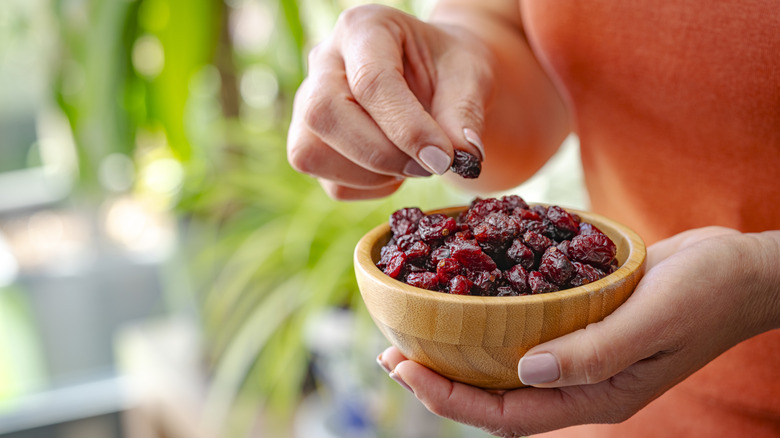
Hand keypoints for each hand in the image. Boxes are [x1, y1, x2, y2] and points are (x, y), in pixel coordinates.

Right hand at [287, 4, 492, 199]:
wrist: (439, 79)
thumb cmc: (450, 69)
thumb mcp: (470, 76)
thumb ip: (464, 113)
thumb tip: (463, 157)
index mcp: (363, 28)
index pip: (370, 80)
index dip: (407, 128)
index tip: (444, 158)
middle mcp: (324, 61)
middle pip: (323, 114)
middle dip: (380, 154)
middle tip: (429, 165)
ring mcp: (308, 103)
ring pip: (312, 153)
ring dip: (372, 175)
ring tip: (414, 163)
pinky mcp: (310, 143)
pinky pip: (332, 183)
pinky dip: (371, 188)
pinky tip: (398, 170)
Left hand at [377, 227, 779, 436]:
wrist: (742, 269)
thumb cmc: (708, 292)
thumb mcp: (655, 319)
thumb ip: (594, 351)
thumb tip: (526, 371)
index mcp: (597, 395)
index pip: (508, 414)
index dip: (449, 397)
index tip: (403, 367)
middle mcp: (582, 381)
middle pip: (496, 395)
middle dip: (440, 380)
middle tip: (391, 352)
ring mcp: (582, 354)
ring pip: (505, 367)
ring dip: (459, 353)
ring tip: (415, 332)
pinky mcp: (583, 323)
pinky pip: (525, 333)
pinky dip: (490, 323)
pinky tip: (467, 300)